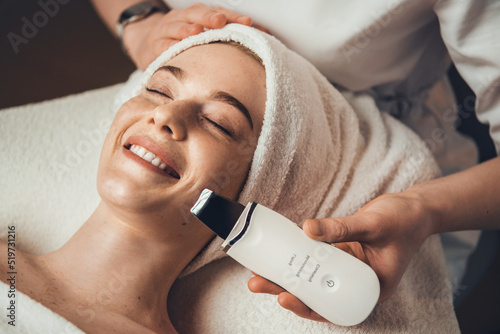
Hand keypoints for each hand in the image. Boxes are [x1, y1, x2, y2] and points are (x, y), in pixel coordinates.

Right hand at [122, 3, 263, 69]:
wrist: (147, 44)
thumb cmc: (183, 42)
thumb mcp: (202, 37)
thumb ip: (226, 38)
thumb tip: (261, 39)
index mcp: (198, 16)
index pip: (217, 13)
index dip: (232, 17)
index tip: (248, 22)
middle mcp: (182, 19)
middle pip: (196, 14)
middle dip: (209, 17)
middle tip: (220, 22)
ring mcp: (166, 31)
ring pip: (175, 26)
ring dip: (185, 29)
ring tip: (196, 32)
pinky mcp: (153, 47)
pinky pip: (160, 46)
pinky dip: (166, 47)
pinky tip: (172, 49)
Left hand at [248, 190, 435, 321]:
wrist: (414, 209)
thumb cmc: (404, 221)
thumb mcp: (373, 225)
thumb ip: (341, 228)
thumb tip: (307, 229)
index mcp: (370, 289)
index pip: (334, 306)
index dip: (308, 305)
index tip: (285, 297)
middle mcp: (356, 283)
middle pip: (317, 293)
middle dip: (286, 289)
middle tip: (257, 283)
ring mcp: (347, 268)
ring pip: (313, 276)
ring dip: (287, 273)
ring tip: (259, 272)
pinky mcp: (341, 253)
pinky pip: (316, 258)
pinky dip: (299, 256)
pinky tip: (280, 253)